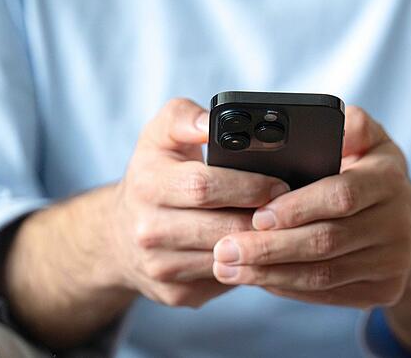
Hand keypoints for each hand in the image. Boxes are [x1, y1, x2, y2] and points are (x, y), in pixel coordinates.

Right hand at [3, 98, 288, 347]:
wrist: (118, 234)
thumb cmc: (152, 174)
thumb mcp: (159, 135)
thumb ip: (184, 117)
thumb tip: (212, 122)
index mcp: (146, 184)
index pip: (203, 186)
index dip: (248, 185)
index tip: (279, 183)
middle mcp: (147, 230)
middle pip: (222, 227)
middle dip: (263, 218)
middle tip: (292, 207)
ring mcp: (160, 266)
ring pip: (227, 259)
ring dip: (261, 245)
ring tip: (282, 227)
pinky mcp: (175, 293)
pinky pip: (225, 281)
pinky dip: (249, 266)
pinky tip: (262, 250)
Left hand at [211, 106, 410, 308]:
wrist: (407, 223)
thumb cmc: (369, 171)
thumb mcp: (367, 137)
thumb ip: (349, 125)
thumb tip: (328, 123)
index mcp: (389, 179)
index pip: (340, 195)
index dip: (297, 207)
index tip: (257, 215)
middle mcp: (397, 223)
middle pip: (326, 241)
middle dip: (270, 248)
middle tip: (225, 248)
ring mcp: (393, 263)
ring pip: (323, 274)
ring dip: (269, 272)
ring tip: (227, 266)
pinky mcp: (383, 292)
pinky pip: (326, 293)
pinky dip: (287, 287)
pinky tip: (256, 278)